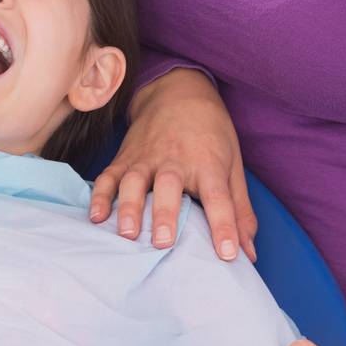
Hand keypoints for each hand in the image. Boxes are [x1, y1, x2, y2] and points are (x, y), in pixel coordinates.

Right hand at [89, 68, 257, 261]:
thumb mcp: (233, 165)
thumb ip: (240, 210)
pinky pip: (109, 176)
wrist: (178, 91)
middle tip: (163, 242)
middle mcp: (176, 160)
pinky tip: (96, 217)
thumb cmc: (210, 134)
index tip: (228, 254)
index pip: (218, 198)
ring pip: (135, 181)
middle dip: (165, 214)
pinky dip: (100, 195)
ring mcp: (146, 158)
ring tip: (127, 234)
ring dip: (130, 207)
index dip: (224, 226)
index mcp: (208, 164)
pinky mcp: (125, 158)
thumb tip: (249, 254)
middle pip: (170, 187)